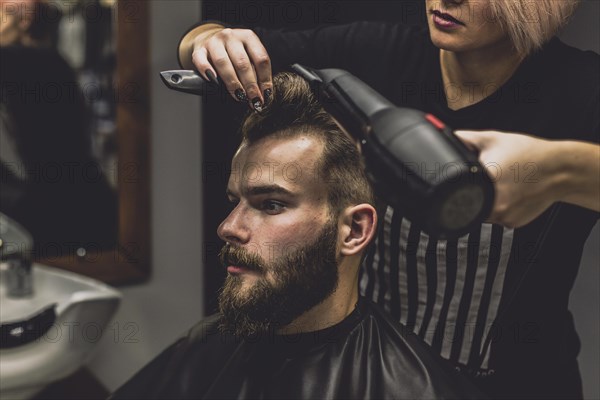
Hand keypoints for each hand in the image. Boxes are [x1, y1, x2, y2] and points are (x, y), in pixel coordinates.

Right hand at [180, 24, 272, 110]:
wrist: (211, 41)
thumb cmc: (234, 54)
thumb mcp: (249, 57)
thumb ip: (256, 73)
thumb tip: (262, 95)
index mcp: (248, 37)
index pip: (261, 58)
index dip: (265, 79)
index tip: (265, 95)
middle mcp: (231, 36)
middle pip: (243, 62)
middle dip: (250, 85)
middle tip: (254, 100)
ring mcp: (214, 42)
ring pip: (223, 63)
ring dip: (232, 83)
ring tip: (239, 96)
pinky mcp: (199, 50)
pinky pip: (201, 61)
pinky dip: (207, 71)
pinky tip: (214, 81)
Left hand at [454, 130, 574, 227]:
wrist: (560, 170)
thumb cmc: (529, 153)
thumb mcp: (493, 139)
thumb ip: (465, 139)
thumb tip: (447, 138)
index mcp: (486, 182)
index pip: (455, 190)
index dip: (454, 184)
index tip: (461, 179)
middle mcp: (494, 203)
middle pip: (467, 202)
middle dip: (471, 191)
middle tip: (488, 179)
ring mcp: (503, 216)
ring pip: (481, 212)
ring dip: (484, 201)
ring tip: (501, 184)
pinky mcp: (511, 223)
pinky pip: (496, 217)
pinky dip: (498, 207)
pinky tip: (509, 194)